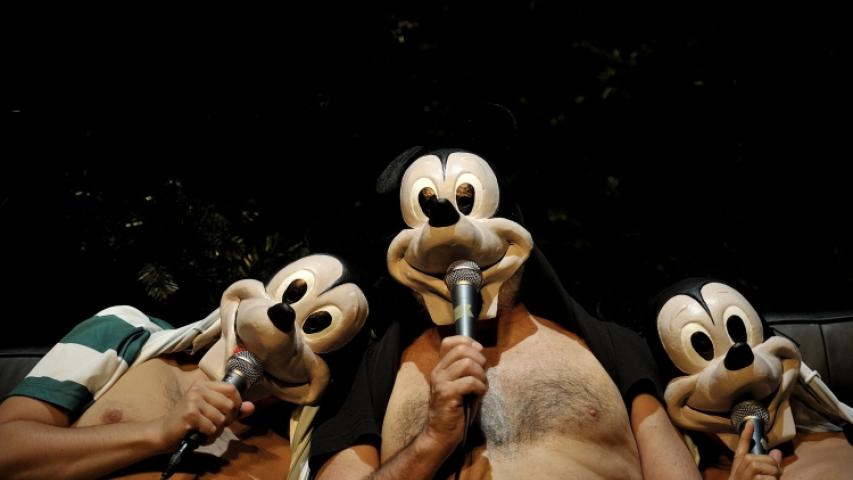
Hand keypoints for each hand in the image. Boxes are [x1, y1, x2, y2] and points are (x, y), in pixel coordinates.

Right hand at [158, 379, 255, 448]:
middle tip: (216, 426)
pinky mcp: (190, 414)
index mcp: (204, 384)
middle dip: (227, 420)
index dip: (237, 402)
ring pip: (220, 418)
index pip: (231, 388)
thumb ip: (232, 409)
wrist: (163, 432)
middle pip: (229, 405)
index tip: (232, 414)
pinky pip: (211, 427)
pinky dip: (209, 436)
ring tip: (206, 432)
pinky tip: (200, 436)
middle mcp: (199, 389)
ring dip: (217, 431)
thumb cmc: (189, 422)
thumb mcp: (211, 412)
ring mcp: (193, 400)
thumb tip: (252, 407)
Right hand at [422, 336, 487, 454]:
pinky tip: (480, 394)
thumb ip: (467, 370)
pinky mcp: (447, 395)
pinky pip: (470, 382)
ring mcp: (441, 383)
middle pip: (461, 350)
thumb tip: (483, 359)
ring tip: (482, 384)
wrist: (441, 434)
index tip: (479, 352)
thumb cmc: (455, 410)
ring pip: (466, 363)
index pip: (449, 342)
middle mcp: (438, 372)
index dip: (467, 342)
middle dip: (479, 359)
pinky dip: (480, 387)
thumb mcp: (460, 385)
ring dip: (481, 374)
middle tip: (483, 373)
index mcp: (440, 368)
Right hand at [728, 420, 781, 479]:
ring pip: (767, 467)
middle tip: (774, 474)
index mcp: (740, 463)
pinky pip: (769, 479)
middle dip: (773, 465)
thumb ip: (766, 464)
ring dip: (774, 475)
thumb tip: (777, 452)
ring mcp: (745, 475)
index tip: (751, 422)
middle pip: (762, 457)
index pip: (743, 445)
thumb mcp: (755, 476)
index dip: (746, 433)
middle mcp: (741, 467)